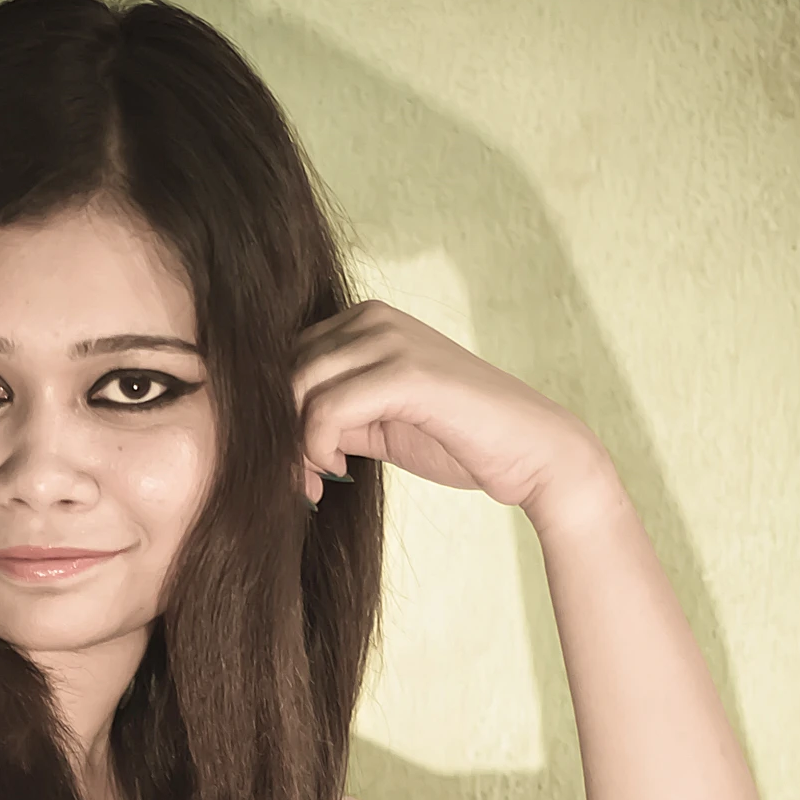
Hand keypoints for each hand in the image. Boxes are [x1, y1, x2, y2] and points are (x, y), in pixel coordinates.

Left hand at [295, 298, 612, 522]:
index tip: (294, 466)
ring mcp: (389, 340)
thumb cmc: (456, 438)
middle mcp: (372, 318)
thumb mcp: (377, 422)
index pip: (284, 360)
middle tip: (299, 482)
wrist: (528, 450)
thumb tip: (271, 435)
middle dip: (277, 434)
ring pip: (295, 390)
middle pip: (281, 373)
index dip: (274, 415)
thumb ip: (331, 416)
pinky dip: (318, 449)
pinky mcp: (404, 373)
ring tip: (316, 482)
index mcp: (364, 321)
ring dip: (293, 448)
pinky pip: (325, 410)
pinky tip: (340, 470)